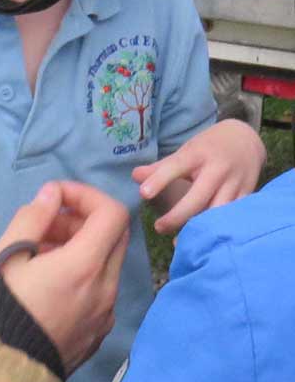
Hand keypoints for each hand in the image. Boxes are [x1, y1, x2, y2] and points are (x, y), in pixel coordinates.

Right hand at [0, 181, 130, 376]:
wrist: (0, 368)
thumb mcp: (4, 255)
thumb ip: (31, 218)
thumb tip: (52, 195)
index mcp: (84, 265)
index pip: (111, 213)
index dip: (86, 195)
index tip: (55, 197)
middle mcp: (106, 288)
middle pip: (114, 236)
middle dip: (82, 220)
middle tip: (45, 225)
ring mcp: (106, 313)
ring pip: (107, 264)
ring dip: (80, 248)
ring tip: (38, 255)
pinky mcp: (98, 331)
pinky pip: (100, 290)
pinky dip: (82, 274)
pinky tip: (48, 285)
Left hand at [131, 118, 263, 234]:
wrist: (246, 139)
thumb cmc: (207, 148)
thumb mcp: (185, 151)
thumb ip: (161, 167)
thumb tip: (134, 176)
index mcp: (197, 155)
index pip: (175, 167)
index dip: (159, 180)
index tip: (143, 194)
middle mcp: (218, 169)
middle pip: (198, 197)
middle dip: (177, 216)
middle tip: (159, 228)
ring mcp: (235, 183)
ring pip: (217, 211)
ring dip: (199, 228)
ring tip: (179, 243)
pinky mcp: (247, 194)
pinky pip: (232, 216)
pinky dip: (218, 229)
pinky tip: (204, 242)